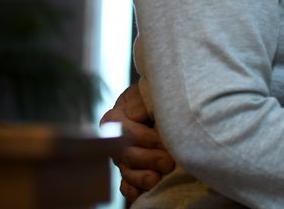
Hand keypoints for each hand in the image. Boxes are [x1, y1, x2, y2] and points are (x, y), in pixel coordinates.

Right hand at [100, 83, 174, 204]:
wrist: (159, 106)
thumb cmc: (151, 98)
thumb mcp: (145, 92)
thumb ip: (139, 100)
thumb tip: (135, 115)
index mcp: (114, 119)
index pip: (125, 131)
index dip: (145, 137)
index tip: (163, 140)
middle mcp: (115, 142)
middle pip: (127, 154)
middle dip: (149, 159)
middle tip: (169, 162)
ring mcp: (122, 160)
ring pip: (127, 173)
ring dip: (142, 177)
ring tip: (158, 179)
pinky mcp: (131, 173)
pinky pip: (126, 186)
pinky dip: (133, 191)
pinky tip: (140, 193)